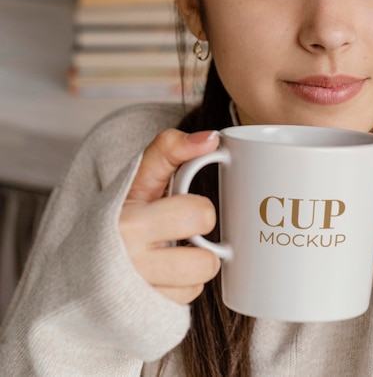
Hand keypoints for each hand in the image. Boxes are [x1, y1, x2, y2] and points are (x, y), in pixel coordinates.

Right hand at [119, 129, 220, 303]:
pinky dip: (181, 286)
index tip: (185, 207)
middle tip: (180, 233)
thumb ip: (171, 149)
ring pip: (200, 281)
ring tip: (171, 254)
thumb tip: (212, 138)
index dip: (200, 209)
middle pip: (206, 261)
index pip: (199, 215)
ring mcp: (138, 295)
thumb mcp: (137, 178)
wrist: (76, 271)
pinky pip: (187, 300)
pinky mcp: (144, 316)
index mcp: (130, 224)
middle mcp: (131, 265)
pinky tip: (163, 275)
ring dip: (193, 266)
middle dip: (200, 241)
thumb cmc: (116, 216)